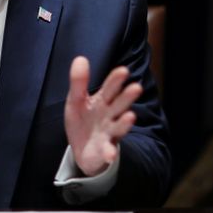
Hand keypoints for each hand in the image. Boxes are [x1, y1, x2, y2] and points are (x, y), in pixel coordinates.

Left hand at [64, 56, 142, 175]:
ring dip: (125, 122)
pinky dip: (110, 152)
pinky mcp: (105, 149)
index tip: (123, 70)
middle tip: (136, 87)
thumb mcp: (76, 100)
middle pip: (119, 104)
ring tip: (130, 116)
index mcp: (102, 102)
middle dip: (126, 97)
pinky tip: (110, 154)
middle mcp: (110, 116)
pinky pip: (109, 151)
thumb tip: (81, 58)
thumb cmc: (82, 121)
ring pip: (119, 126)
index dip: (115, 80)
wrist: (83, 150)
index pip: (110, 88)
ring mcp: (109, 133)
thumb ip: (78, 82)